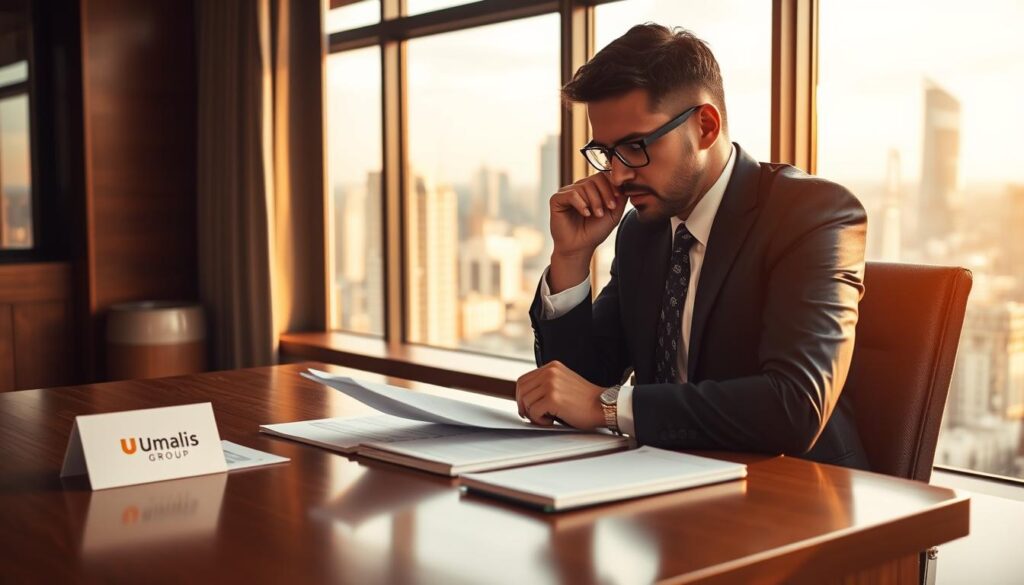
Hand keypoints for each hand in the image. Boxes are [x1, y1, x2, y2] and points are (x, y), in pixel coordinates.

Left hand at [515, 361, 604, 429]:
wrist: (603, 406)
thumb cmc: (585, 401)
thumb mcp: (563, 383)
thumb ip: (546, 384)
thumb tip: (525, 397)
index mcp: (552, 367)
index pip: (524, 380)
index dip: (521, 396)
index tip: (525, 407)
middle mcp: (550, 372)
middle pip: (521, 390)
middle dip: (523, 406)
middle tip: (531, 416)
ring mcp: (551, 384)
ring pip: (526, 401)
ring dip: (533, 414)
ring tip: (546, 418)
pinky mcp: (553, 398)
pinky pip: (534, 411)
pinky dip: (539, 420)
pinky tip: (551, 421)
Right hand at [548, 173, 625, 291]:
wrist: (579, 247)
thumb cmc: (595, 232)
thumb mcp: (613, 214)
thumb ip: (621, 198)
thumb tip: (626, 182)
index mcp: (591, 189)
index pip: (603, 176)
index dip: (612, 185)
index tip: (617, 200)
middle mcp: (578, 188)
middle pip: (595, 178)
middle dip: (605, 193)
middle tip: (609, 208)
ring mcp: (567, 192)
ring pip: (584, 186)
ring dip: (594, 201)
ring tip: (596, 214)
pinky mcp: (556, 199)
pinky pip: (571, 194)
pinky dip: (581, 204)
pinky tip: (585, 213)